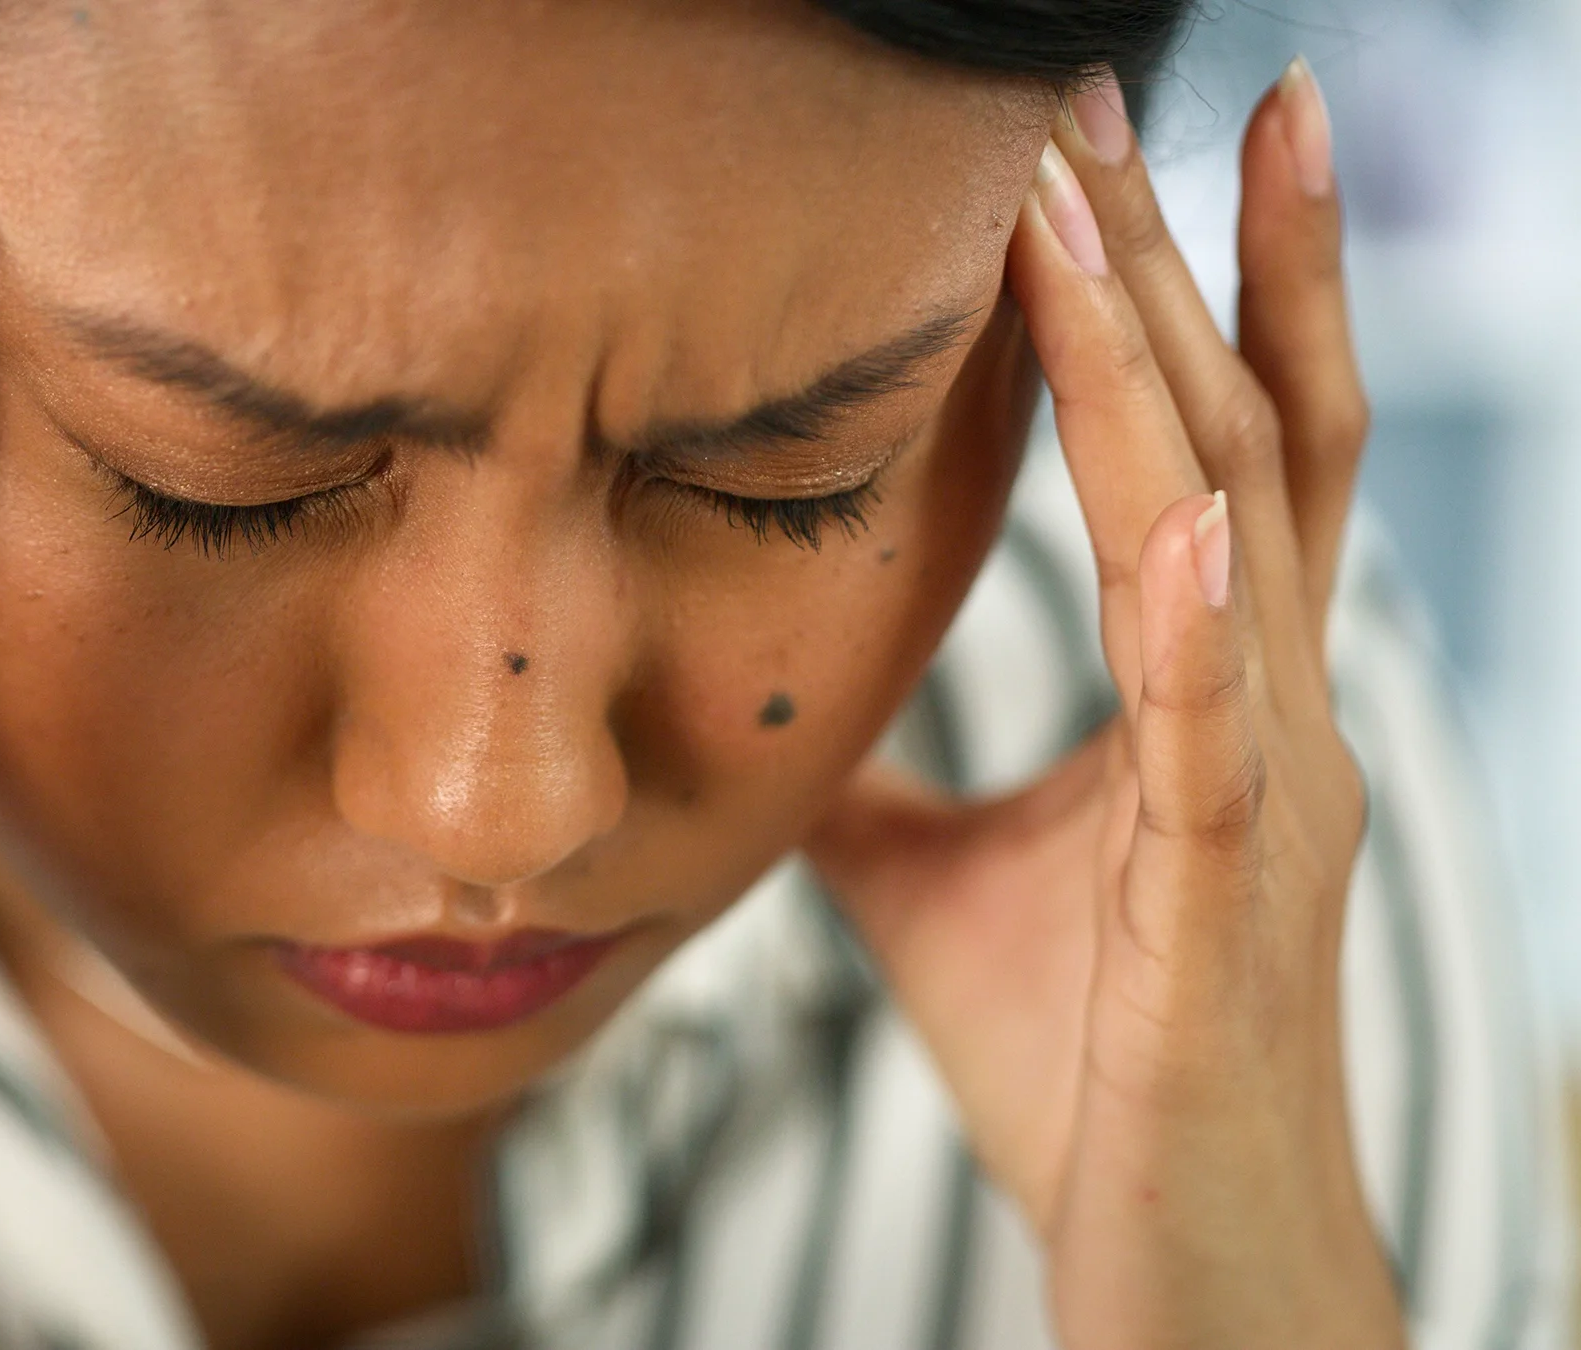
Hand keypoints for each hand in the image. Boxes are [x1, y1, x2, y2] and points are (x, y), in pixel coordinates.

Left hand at [806, 64, 1400, 1347]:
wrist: (1179, 1256)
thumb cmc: (1086, 1069)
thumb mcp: (945, 884)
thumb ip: (877, 784)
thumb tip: (777, 724)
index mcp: (1211, 699)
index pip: (1209, 452)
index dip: (1171, 298)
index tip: (1101, 157)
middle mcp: (1263, 714)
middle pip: (1243, 438)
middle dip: (1191, 259)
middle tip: (1130, 93)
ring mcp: (1261, 803)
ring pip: (1232, 540)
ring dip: (1172, 369)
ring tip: (1112, 211)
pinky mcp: (1223, 911)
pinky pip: (1219, 750)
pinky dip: (1207, 630)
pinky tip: (1183, 519)